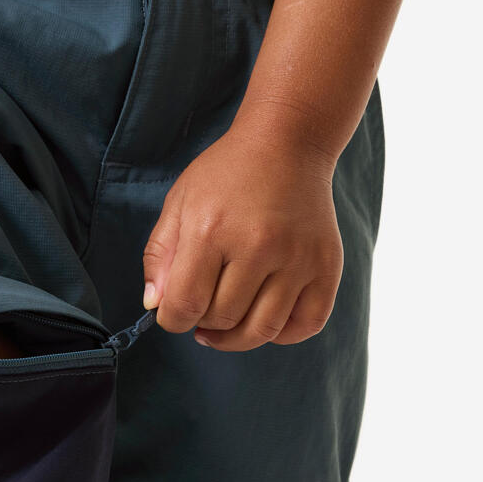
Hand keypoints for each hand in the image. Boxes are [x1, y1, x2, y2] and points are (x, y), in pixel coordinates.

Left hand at [142, 121, 343, 350]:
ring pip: (262, 331)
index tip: (173, 313)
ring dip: (236, 337)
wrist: (287, 144)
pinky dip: (281, 335)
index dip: (171, 320)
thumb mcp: (179, 203)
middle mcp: (259, 246)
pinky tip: (261, 318)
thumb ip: (160, 255)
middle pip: (222, 320)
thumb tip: (155, 305)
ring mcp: (298, 258)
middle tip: (202, 304)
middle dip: (202, 322)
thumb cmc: (226, 174)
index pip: (185, 305)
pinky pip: (306, 325)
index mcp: (212, 230)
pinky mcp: (327, 266)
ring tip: (224, 323)